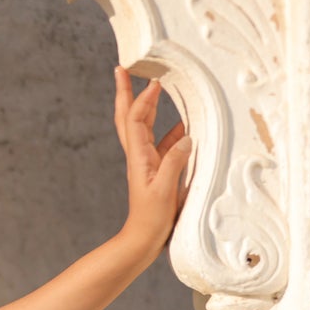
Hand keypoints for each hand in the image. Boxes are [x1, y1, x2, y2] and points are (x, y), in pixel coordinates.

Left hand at [113, 66, 192, 256]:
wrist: (142, 240)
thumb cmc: (151, 218)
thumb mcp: (164, 190)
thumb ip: (174, 163)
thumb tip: (185, 137)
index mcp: (138, 157)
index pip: (134, 120)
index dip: (141, 99)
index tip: (151, 80)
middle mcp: (139, 156)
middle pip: (130, 117)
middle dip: (127, 92)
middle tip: (124, 69)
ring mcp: (147, 162)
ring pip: (145, 127)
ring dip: (148, 106)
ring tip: (155, 86)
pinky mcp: (156, 170)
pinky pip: (163, 144)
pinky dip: (172, 130)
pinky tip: (186, 124)